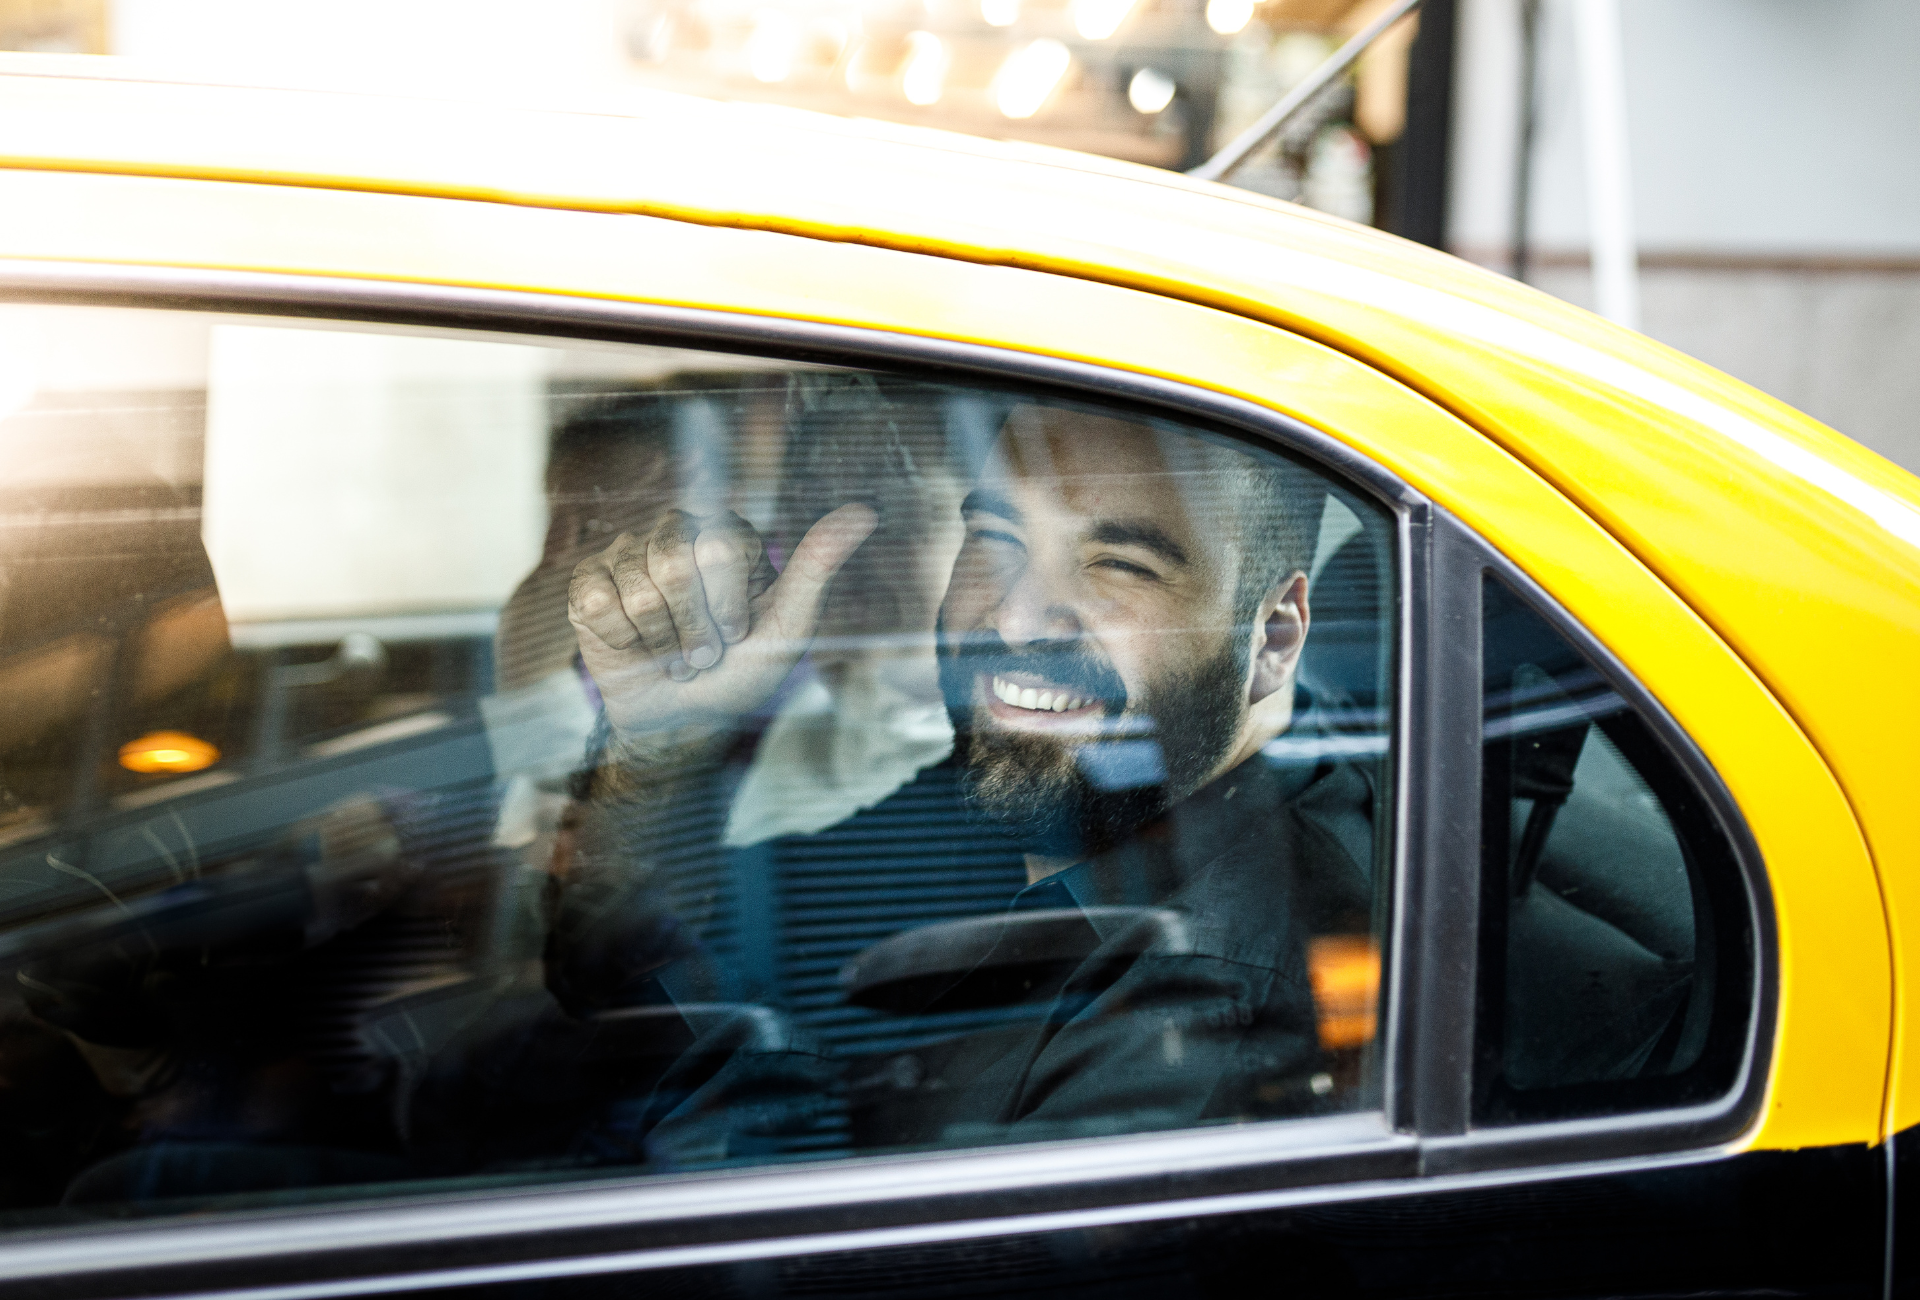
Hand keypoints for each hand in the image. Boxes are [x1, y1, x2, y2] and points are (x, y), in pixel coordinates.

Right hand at [567, 504, 877, 746]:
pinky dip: (624, 643)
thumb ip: (817, 567)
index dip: (726, 606)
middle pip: (674, 567)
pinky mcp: (587, 584)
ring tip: (672, 655)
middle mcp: (674, 530)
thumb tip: (864, 512)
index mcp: (725, 532)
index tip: (736, 632)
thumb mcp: (788, 627)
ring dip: (662, 644)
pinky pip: (598, 604)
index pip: (718, 549)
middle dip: (694, 630)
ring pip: (638, 592)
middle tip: (703, 652)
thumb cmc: (742, 670)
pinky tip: (635, 648)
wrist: (685, 719)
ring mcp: (626, 554)